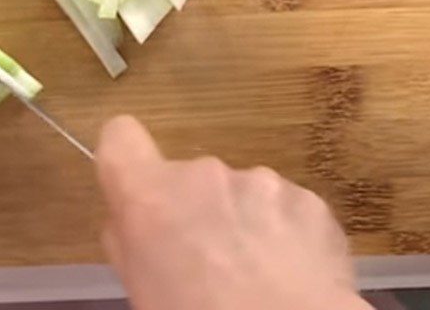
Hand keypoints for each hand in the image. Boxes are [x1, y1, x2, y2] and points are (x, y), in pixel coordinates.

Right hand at [96, 116, 369, 309]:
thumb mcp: (142, 292)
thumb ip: (133, 244)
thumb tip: (140, 226)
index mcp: (151, 197)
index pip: (120, 136)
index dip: (128, 161)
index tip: (137, 190)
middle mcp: (204, 175)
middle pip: (190, 177)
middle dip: (198, 211)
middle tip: (209, 265)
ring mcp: (261, 182)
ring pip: (241, 192)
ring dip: (243, 222)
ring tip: (256, 276)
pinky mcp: (309, 201)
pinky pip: (286, 209)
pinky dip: (286, 235)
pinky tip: (291, 276)